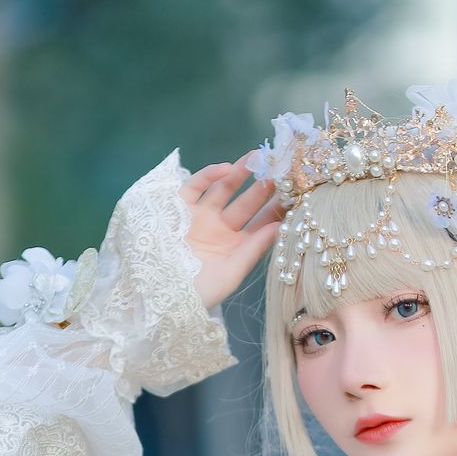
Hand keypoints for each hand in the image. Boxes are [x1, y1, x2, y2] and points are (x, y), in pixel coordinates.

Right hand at [178, 156, 282, 310]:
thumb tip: (280, 226)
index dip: (277, 208)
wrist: (160, 296)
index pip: (261, 223)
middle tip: (281, 169)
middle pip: (246, 203)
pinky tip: (226, 168)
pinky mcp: (180, 207)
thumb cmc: (199, 292)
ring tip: (258, 159)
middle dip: (263, 187)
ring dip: (240, 173)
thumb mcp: (232, 273)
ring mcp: (201, 216)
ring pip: (223, 189)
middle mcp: (221, 228)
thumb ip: (254, 249)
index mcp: (236, 246)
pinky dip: (209, 175)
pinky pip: (195, 186)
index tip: (295, 192)